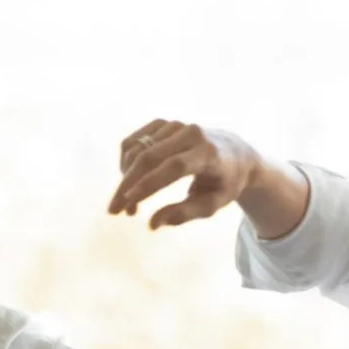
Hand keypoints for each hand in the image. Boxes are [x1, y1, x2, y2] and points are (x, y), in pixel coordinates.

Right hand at [107, 120, 262, 226]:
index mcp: (208, 153)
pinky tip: (129, 180)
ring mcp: (174, 125)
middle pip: (149, 156)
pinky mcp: (162, 123)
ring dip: (125, 178)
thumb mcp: (212, 204)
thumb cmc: (224, 183)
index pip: (173, 166)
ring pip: (136, 149)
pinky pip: (133, 142)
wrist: (234, 152)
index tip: (129, 203)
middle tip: (113, 210)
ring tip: (128, 203)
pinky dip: (125, 162)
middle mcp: (191, 133)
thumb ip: (184, 214)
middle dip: (127, 185)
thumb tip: (152, 224)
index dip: (149, 183)